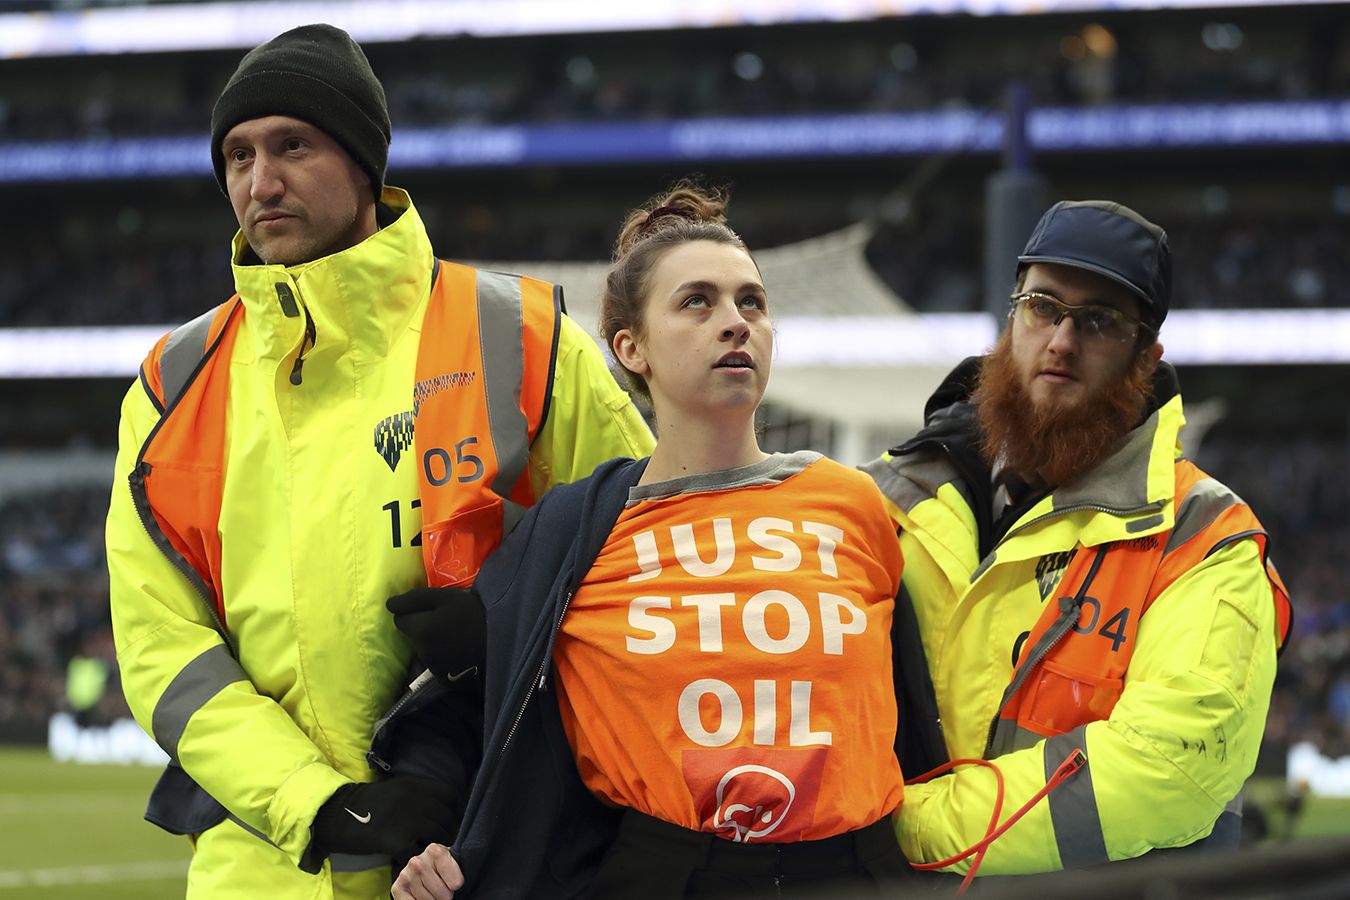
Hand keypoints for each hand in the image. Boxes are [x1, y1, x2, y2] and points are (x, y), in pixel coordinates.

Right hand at [305, 776, 459, 870]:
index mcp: (414, 785)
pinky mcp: (397, 842)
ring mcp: (407, 821)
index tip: (445, 816)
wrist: (337, 816)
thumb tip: (439, 806)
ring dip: (435, 843)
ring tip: (426, 847)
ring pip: (438, 835)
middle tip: (437, 836)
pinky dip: (416, 856)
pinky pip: (418, 852)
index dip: (451, 807)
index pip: (450, 795)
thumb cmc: (366, 803)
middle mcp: (415, 800)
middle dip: (444, 828)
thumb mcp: (395, 788)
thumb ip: (417, 793)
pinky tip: (408, 855)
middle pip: (446, 817)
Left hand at [387, 587, 485, 683]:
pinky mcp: (445, 680)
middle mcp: (422, 651)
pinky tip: (458, 652)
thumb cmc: (475, 615)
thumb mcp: (447, 597)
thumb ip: (416, 598)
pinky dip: (442, 658)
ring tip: (454, 636)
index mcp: (421, 630)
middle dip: (422, 628)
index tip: (429, 609)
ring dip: (433, 643)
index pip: (400, 619)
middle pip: (413, 636)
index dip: (413, 612)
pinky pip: (436, 665)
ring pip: (424, 650)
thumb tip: (390, 604)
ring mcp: (433, 668)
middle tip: (445, 621)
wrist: (502, 644)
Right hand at [392, 842, 464, 899]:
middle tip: (441, 888)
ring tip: (431, 891)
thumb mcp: (453, 864)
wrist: (422, 867)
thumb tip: (455, 887)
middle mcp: (418, 862)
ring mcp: (406, 875)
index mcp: (435, 851)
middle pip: (443, 894)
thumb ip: (456, 875)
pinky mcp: (397, 887)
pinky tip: (420, 896)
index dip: (456, 886)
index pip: (456, 883)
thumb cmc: (441, 867)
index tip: (453, 881)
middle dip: (445, 896)